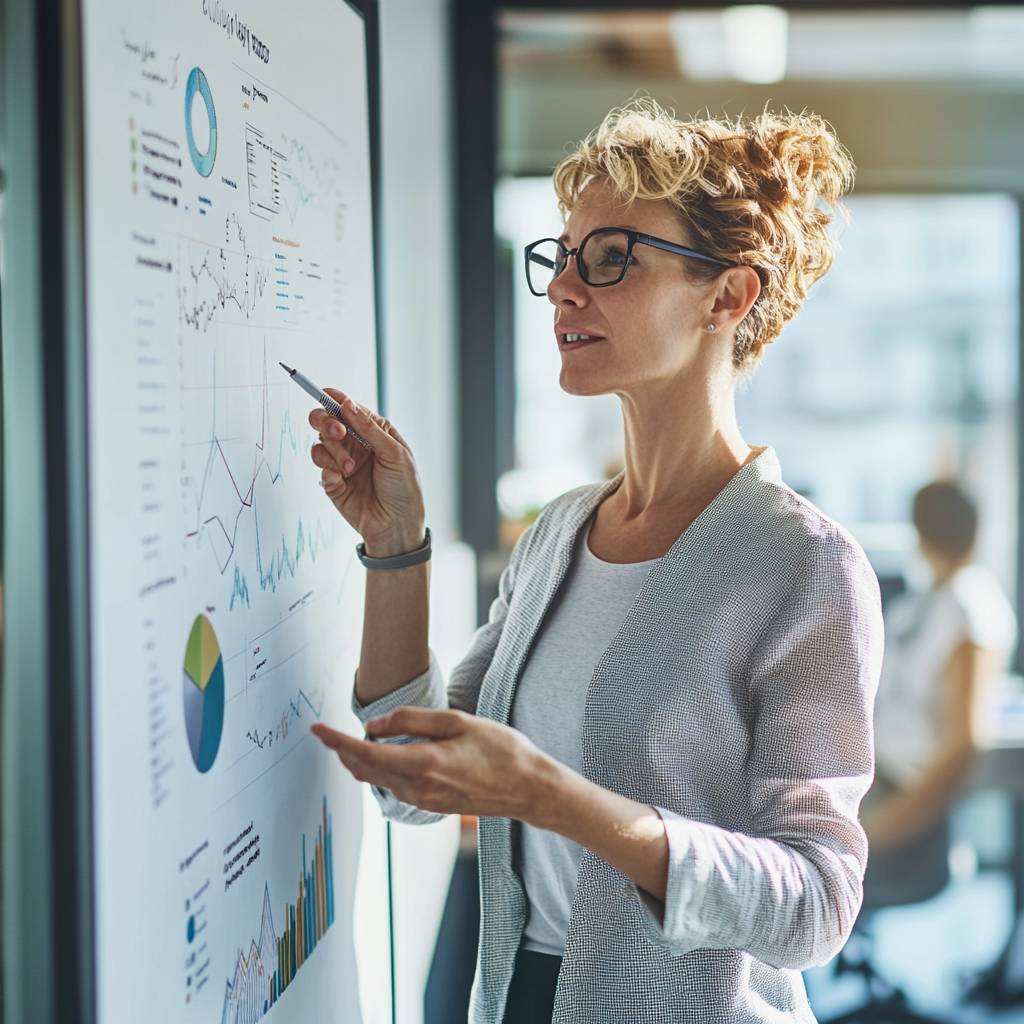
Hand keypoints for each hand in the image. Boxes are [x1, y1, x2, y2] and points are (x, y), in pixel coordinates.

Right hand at [308, 388, 425, 550]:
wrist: (396, 526)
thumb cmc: (404, 490)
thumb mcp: (395, 454)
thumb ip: (370, 429)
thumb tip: (347, 404)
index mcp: (373, 432)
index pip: (349, 409)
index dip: (334, 399)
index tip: (325, 394)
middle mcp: (356, 445)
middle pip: (326, 422)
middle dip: (327, 422)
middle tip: (339, 433)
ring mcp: (342, 463)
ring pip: (320, 444)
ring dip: (333, 453)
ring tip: (350, 469)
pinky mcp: (332, 483)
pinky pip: (320, 468)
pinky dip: (329, 472)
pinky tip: (343, 481)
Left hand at [310, 708, 558, 821]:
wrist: (527, 788)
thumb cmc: (500, 749)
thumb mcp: (458, 721)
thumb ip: (413, 720)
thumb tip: (374, 725)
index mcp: (423, 763)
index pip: (365, 753)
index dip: (336, 741)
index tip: (317, 729)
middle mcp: (417, 787)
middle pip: (363, 770)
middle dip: (342, 751)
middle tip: (328, 731)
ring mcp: (422, 800)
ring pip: (376, 780)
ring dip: (360, 761)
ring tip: (352, 739)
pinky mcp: (429, 805)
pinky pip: (393, 786)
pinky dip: (380, 770)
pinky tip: (384, 754)